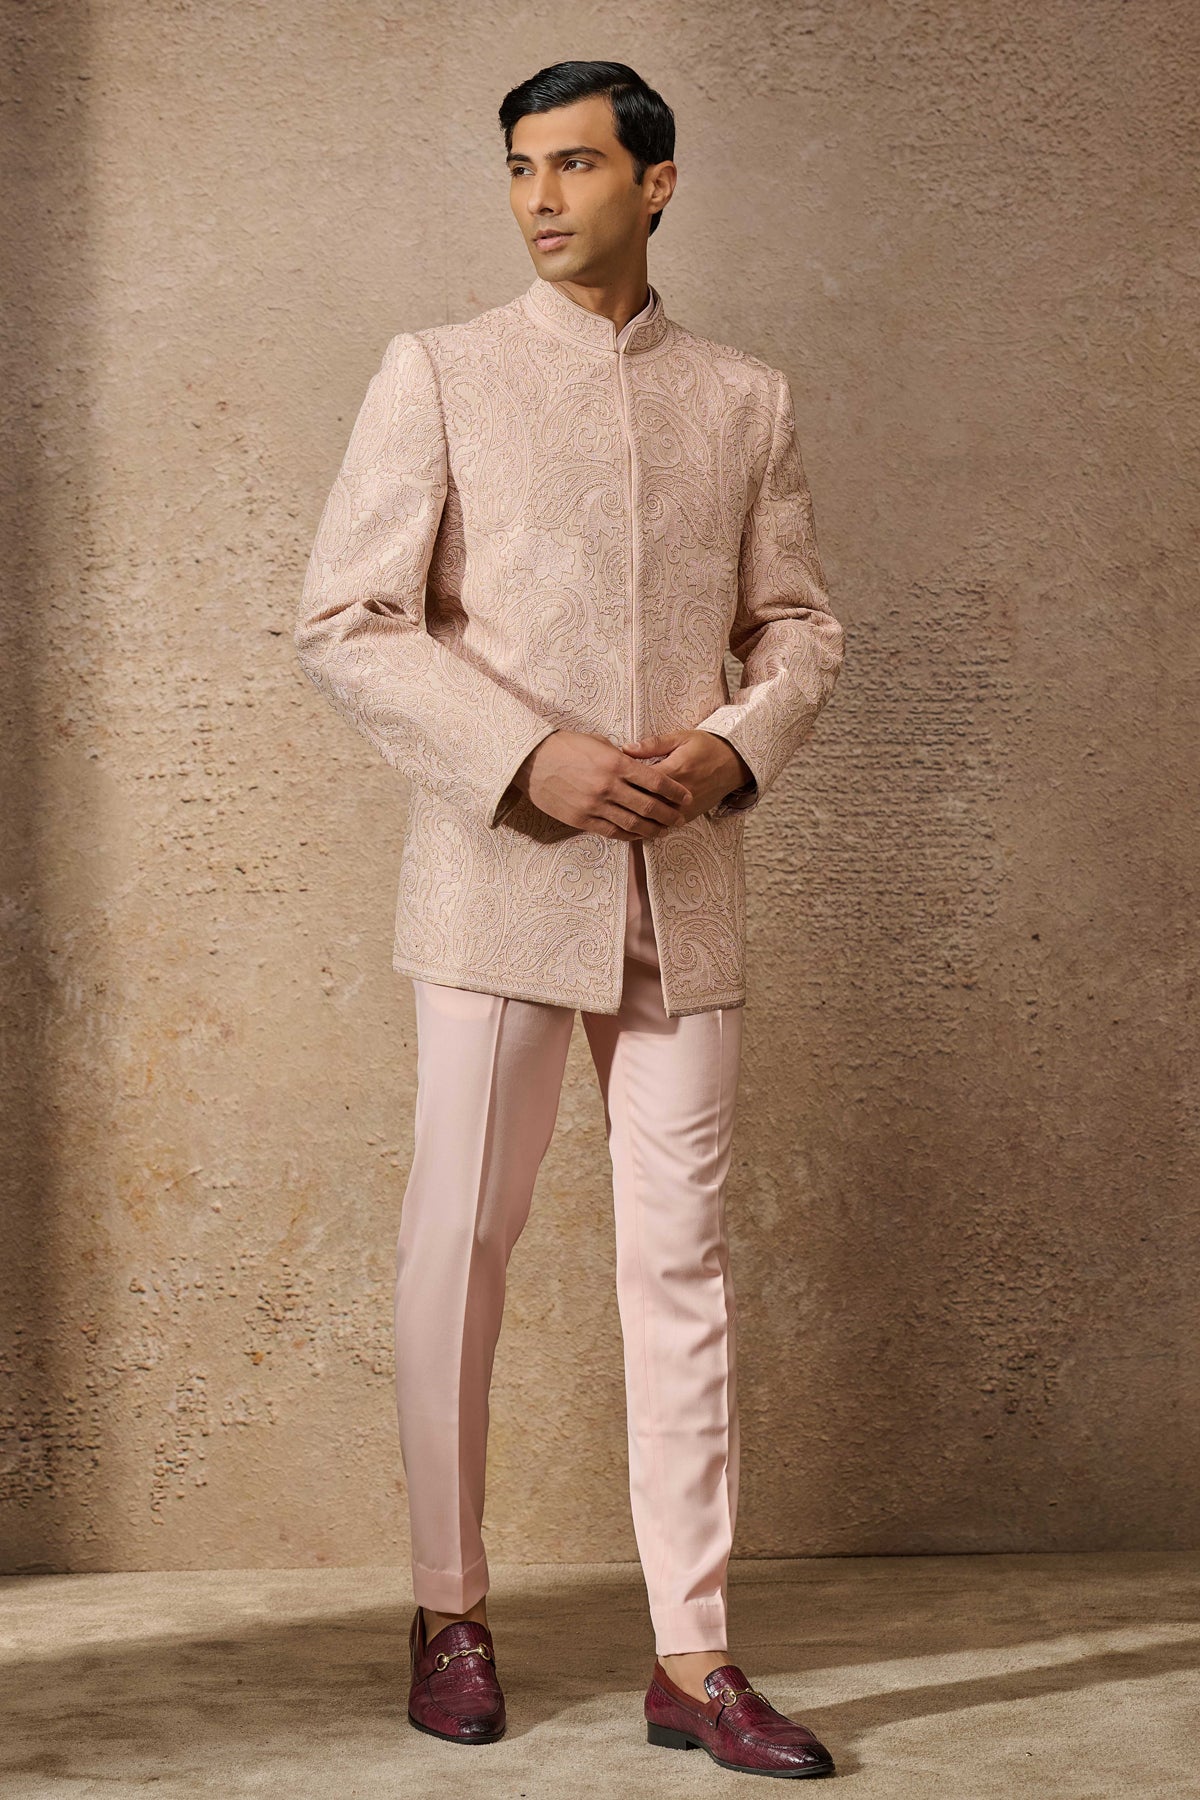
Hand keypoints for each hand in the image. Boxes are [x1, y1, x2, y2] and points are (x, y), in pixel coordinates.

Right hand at [514, 730, 693, 838]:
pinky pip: (612, 831)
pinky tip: (639, 835)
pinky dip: (630, 835)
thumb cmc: (564, 746)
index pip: (657, 781)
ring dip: (653, 829)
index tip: (686, 797)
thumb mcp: (597, 742)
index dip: (676, 792)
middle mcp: (609, 787)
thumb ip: (620, 756)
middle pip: (650, 806)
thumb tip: (637, 764)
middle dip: (670, 814)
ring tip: (664, 831)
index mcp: (616, 763)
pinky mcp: (582, 819)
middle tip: (681, 818)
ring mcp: (595, 806)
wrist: (530, 761)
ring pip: (633, 823)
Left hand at [619, 730, 751, 822]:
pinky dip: (649, 828)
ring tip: (613, 816)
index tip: (606, 778)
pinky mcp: (690, 815)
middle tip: (604, 800)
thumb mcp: (680, 737)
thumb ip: (652, 744)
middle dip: (623, 802)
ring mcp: (685, 807)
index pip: (641, 780)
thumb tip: (626, 749)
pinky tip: (633, 826)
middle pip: (644, 802)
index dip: (621, 781)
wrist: (735, 763)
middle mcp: (679, 792)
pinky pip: (666, 826)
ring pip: (654, 819)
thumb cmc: (706, 746)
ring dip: (634, 819)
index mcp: (674, 769)